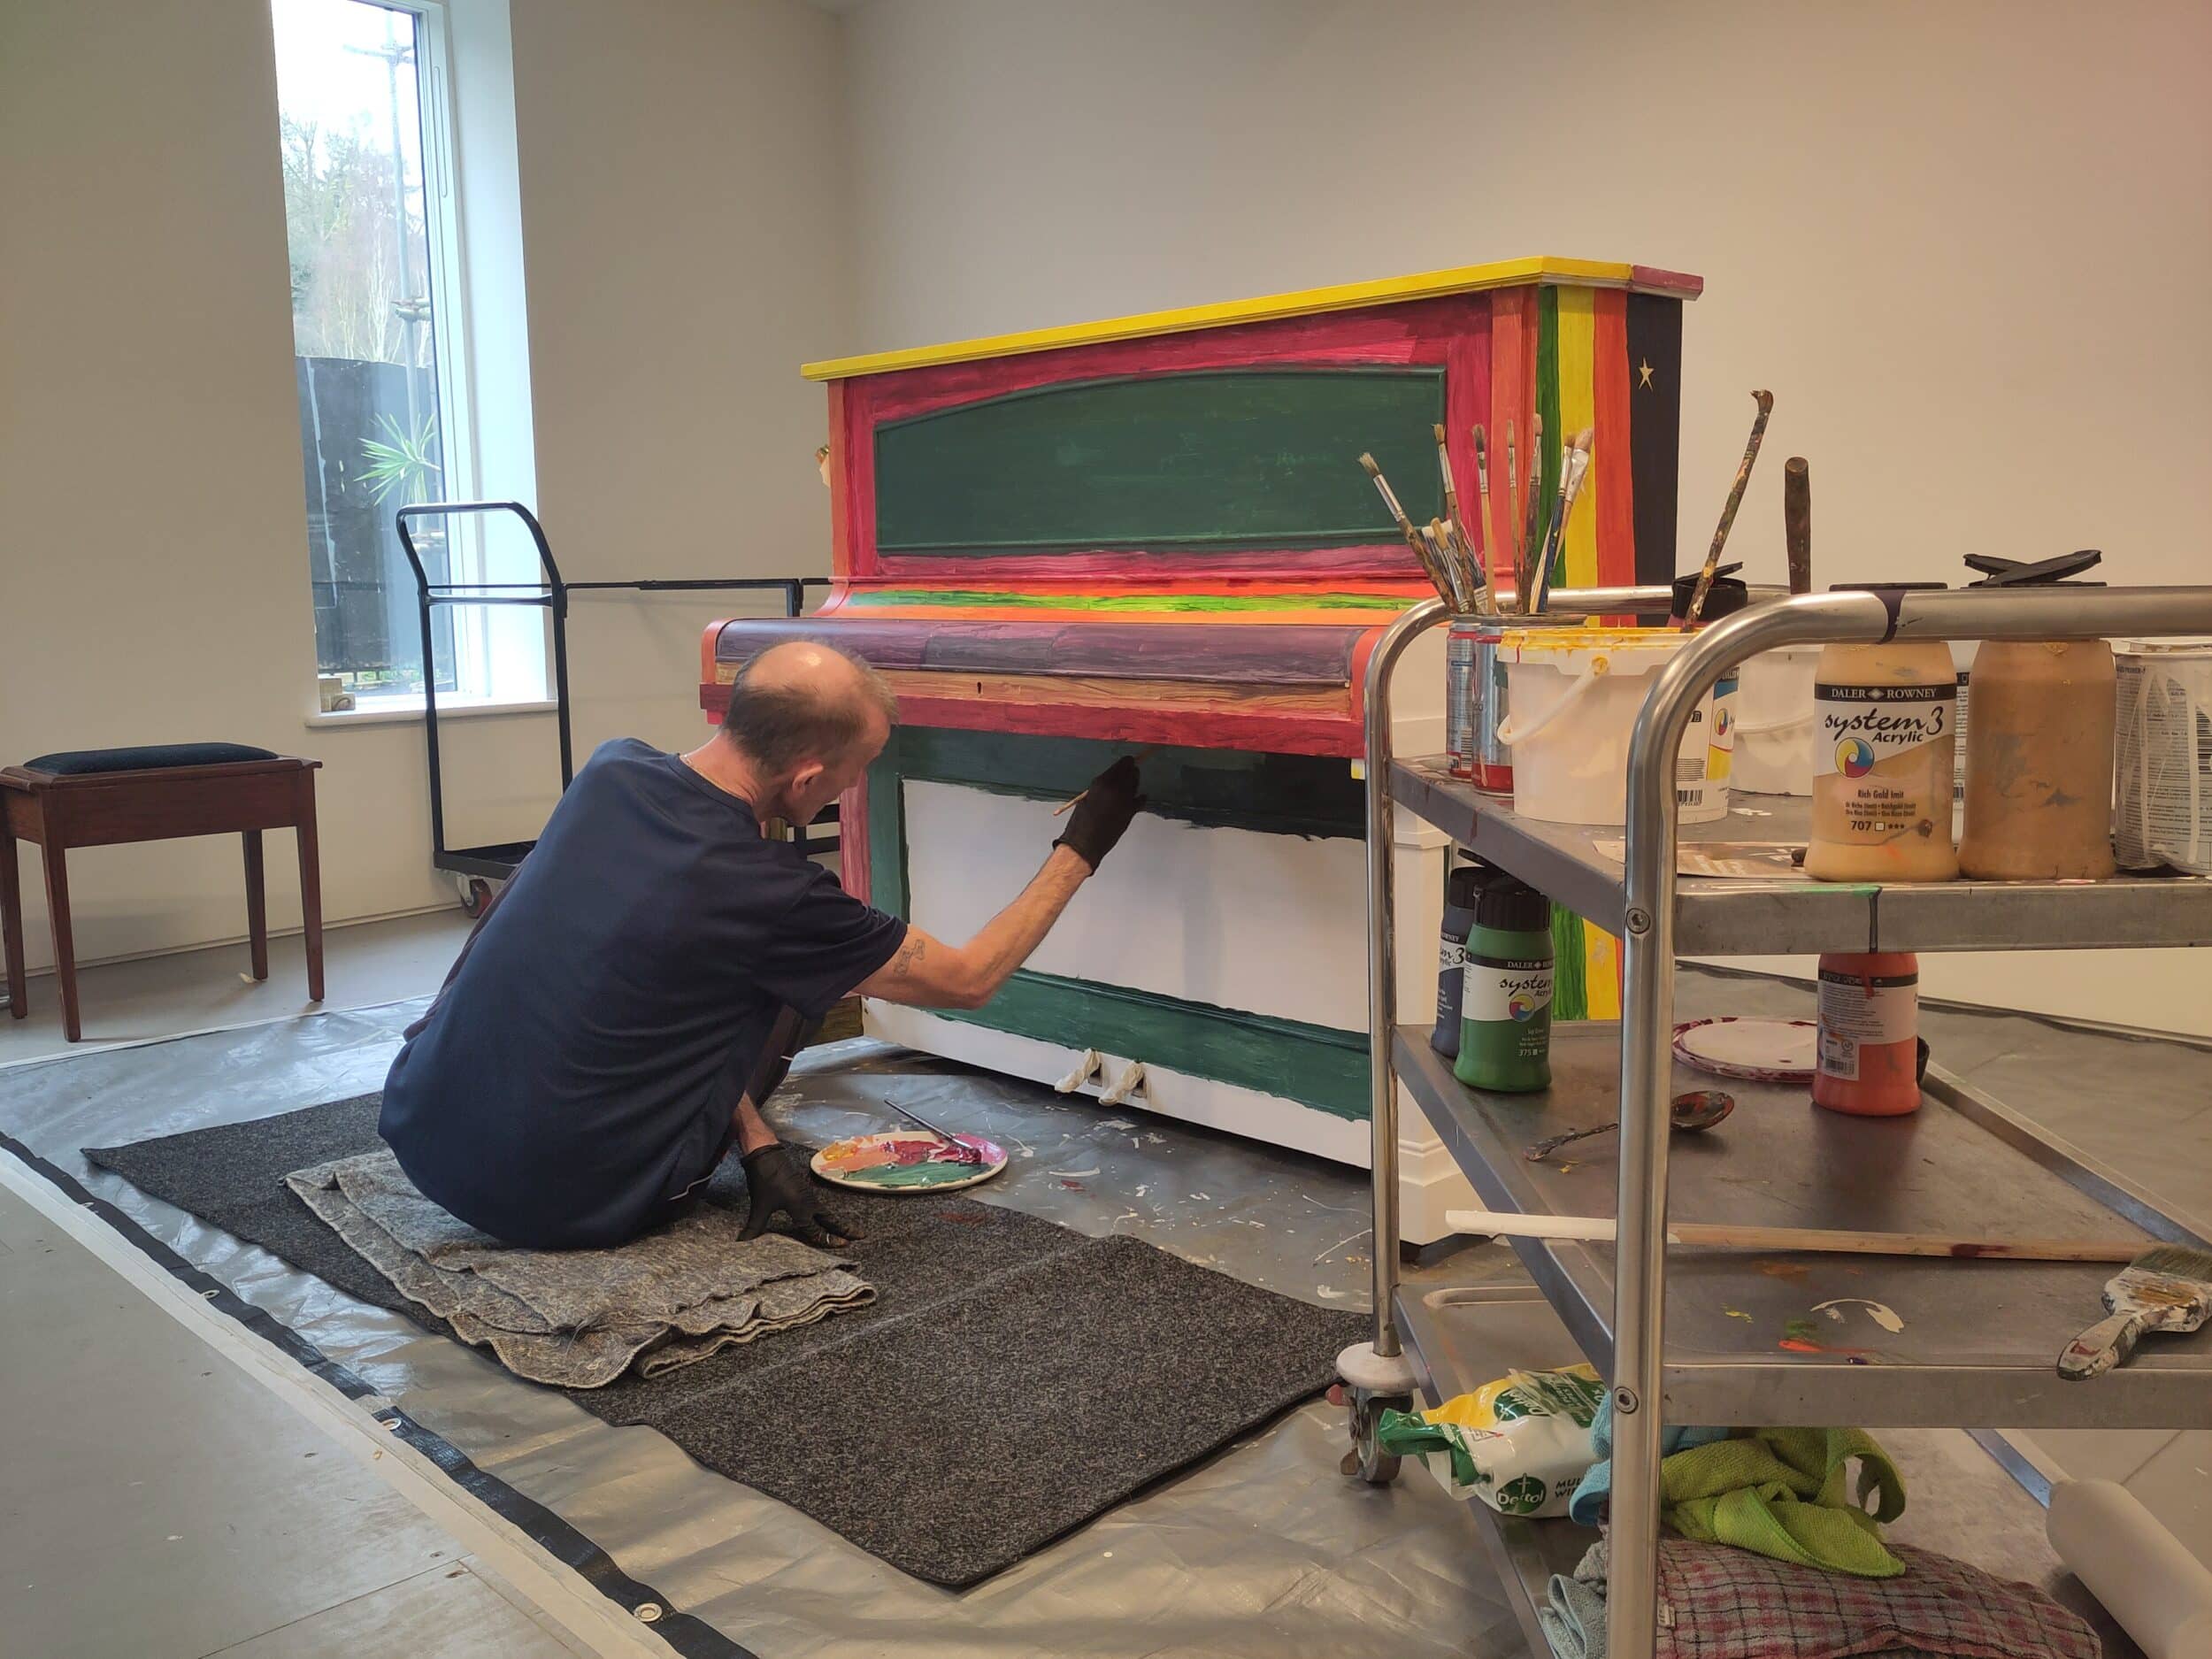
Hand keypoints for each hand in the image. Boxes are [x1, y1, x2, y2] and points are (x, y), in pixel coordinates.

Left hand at [738, 1143, 856, 1246]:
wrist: (765, 1154)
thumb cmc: (764, 1180)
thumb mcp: (759, 1206)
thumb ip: (754, 1228)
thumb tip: (741, 1243)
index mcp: (800, 1208)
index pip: (815, 1230)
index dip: (828, 1240)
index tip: (843, 1246)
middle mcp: (808, 1202)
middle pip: (830, 1219)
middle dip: (844, 1229)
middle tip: (860, 1236)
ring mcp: (807, 1194)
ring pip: (825, 1212)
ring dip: (835, 1222)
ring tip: (846, 1230)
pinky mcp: (803, 1188)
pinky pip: (818, 1205)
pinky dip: (824, 1214)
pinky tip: (822, 1216)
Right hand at [1053, 756, 1145, 871]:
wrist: (1085, 842)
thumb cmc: (1081, 821)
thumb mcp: (1088, 797)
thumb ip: (1102, 787)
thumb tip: (1112, 780)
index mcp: (1102, 782)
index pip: (1121, 765)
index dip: (1126, 762)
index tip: (1129, 761)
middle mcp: (1115, 788)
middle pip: (1131, 772)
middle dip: (1132, 770)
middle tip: (1133, 768)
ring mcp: (1125, 799)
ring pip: (1136, 784)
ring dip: (1135, 781)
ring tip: (1134, 779)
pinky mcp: (1130, 811)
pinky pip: (1140, 800)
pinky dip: (1140, 797)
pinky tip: (1141, 796)